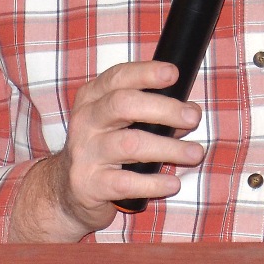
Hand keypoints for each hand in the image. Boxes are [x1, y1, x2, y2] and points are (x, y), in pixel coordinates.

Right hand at [8, 61, 201, 241]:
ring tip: (196, 153)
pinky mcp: (89, 184)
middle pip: (124, 104)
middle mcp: (85, 121)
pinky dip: (154, 183)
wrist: (68, 190)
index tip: (173, 73)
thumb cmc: (104, 148)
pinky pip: (126, 182)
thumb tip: (190, 112)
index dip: (146, 73)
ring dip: (169, 148)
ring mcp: (85, 153)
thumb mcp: (118, 123)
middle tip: (193, 117)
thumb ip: (151, 113)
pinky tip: (172, 182)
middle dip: (164, 109)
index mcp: (92, 98)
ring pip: (130, 144)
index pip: (119, 77)